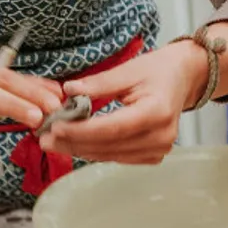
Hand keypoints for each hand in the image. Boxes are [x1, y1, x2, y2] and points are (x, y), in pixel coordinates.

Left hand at [40, 41, 200, 164]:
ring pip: (110, 155)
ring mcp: (159, 149)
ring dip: (80, 149)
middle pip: (108, 146)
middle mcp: (161, 136)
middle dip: (73, 143)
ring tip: (53, 141)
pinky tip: (75, 144)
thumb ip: (98, 83)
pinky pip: (118, 157)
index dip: (81, 131)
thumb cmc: (157, 71)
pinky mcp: (153, 155)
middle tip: (44, 139)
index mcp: (156, 111)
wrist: (183, 79)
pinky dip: (95, 151)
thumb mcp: (128, 70)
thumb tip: (68, 90)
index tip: (55, 128)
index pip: (112, 128)